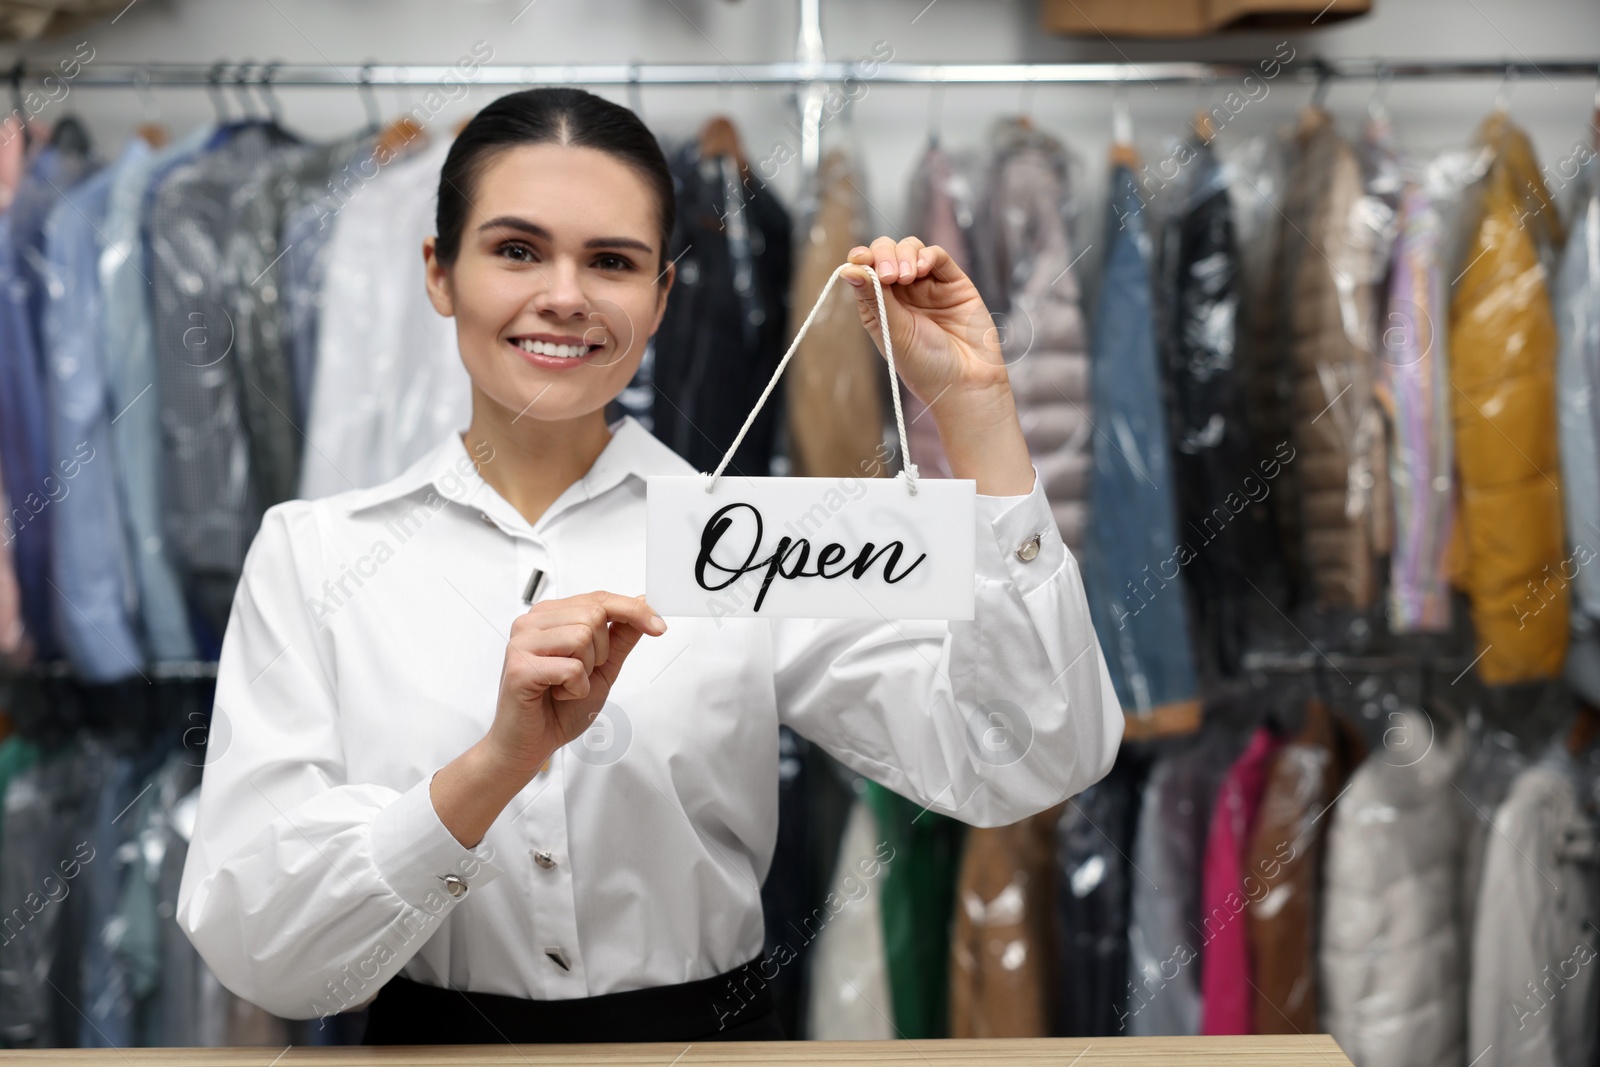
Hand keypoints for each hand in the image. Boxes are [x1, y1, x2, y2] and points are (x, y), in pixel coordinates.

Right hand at [483, 591, 666, 776]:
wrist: (529, 744)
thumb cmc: (559, 707)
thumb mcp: (603, 668)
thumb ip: (620, 636)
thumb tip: (642, 602)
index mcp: (550, 616)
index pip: (599, 598)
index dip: (633, 610)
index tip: (658, 626)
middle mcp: (532, 622)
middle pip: (594, 614)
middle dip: (602, 651)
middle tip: (581, 674)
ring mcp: (522, 643)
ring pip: (583, 636)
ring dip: (587, 670)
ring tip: (566, 685)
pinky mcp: (520, 667)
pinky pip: (571, 668)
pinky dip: (575, 689)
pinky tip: (558, 695)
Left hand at [842, 237, 1008, 410]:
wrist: (967, 382)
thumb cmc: (926, 366)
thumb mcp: (892, 330)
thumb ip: (874, 296)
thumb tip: (847, 269)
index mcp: (880, 307)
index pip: (865, 271)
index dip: (861, 259)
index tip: (860, 259)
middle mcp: (902, 294)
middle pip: (886, 253)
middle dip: (884, 256)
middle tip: (890, 276)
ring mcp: (928, 286)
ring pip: (911, 249)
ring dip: (904, 255)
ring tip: (906, 276)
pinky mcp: (953, 283)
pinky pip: (937, 257)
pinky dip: (927, 255)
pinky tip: (922, 267)